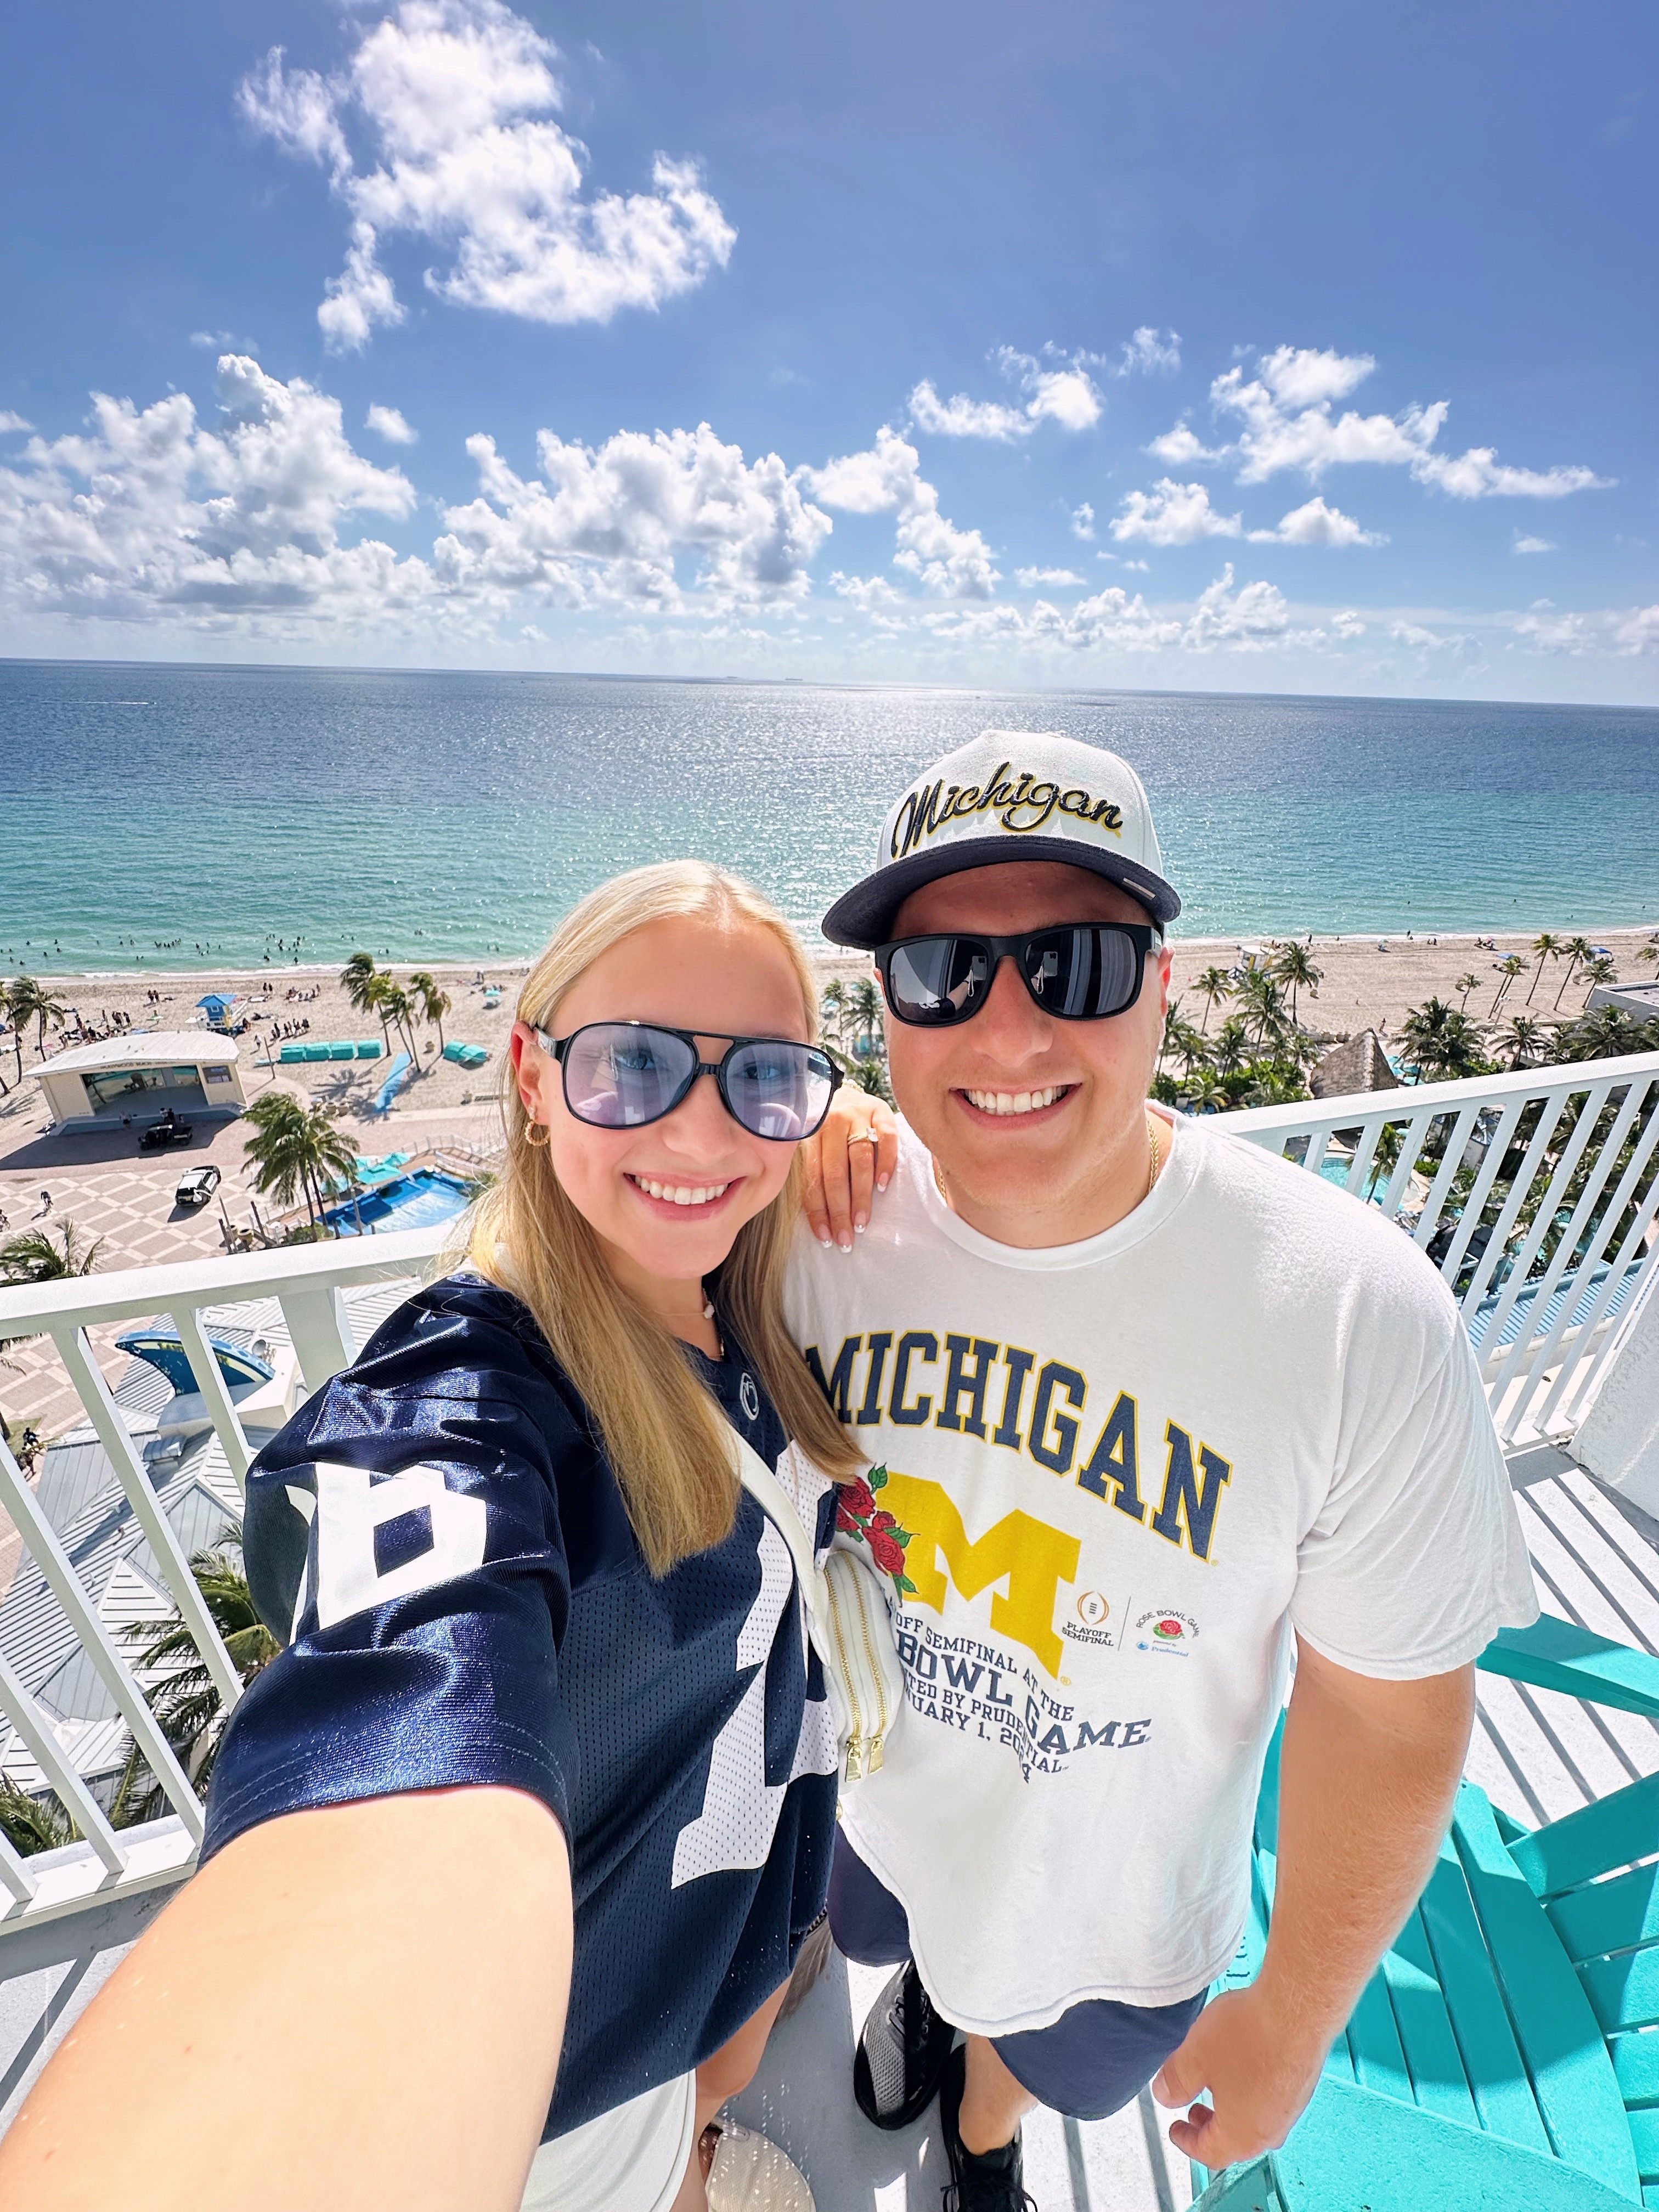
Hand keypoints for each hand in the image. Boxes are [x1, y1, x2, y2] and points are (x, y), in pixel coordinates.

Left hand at [801, 1087, 898, 1249]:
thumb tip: (814, 1219)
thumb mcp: (811, 1144)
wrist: (846, 1092)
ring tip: (862, 1222)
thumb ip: (810, 1171)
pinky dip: (885, 1163)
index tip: (826, 1237)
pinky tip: (883, 1186)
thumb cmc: (826, 1131)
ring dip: (861, 1195)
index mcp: (808, 1133)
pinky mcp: (881, 1110)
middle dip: (840, 1210)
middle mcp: (831, 1122)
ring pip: (860, 1159)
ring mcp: (858, 1114)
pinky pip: (886, 1139)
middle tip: (846, 1238)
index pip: (813, 1178)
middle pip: (836, 1172)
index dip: (819, 1210)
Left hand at [1151, 1986, 1331, 2170]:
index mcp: (1241, 2135)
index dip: (1187, 2142)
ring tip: (1216, 2081)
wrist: (1297, 2009)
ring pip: (1254, 2120)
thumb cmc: (1252, 2035)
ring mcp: (1290, 2109)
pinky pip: (1271, 2100)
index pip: (1209, 2154)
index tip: (1177, 2130)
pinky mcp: (1301, 2085)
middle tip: (1193, 2109)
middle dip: (1209, 2126)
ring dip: (1230, 2108)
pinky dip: (1251, 2092)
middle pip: (1233, 2142)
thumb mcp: (1195, 2057)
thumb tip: (1165, 2095)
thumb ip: (1176, 2081)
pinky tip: (1244, 2064)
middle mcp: (1270, 2130)